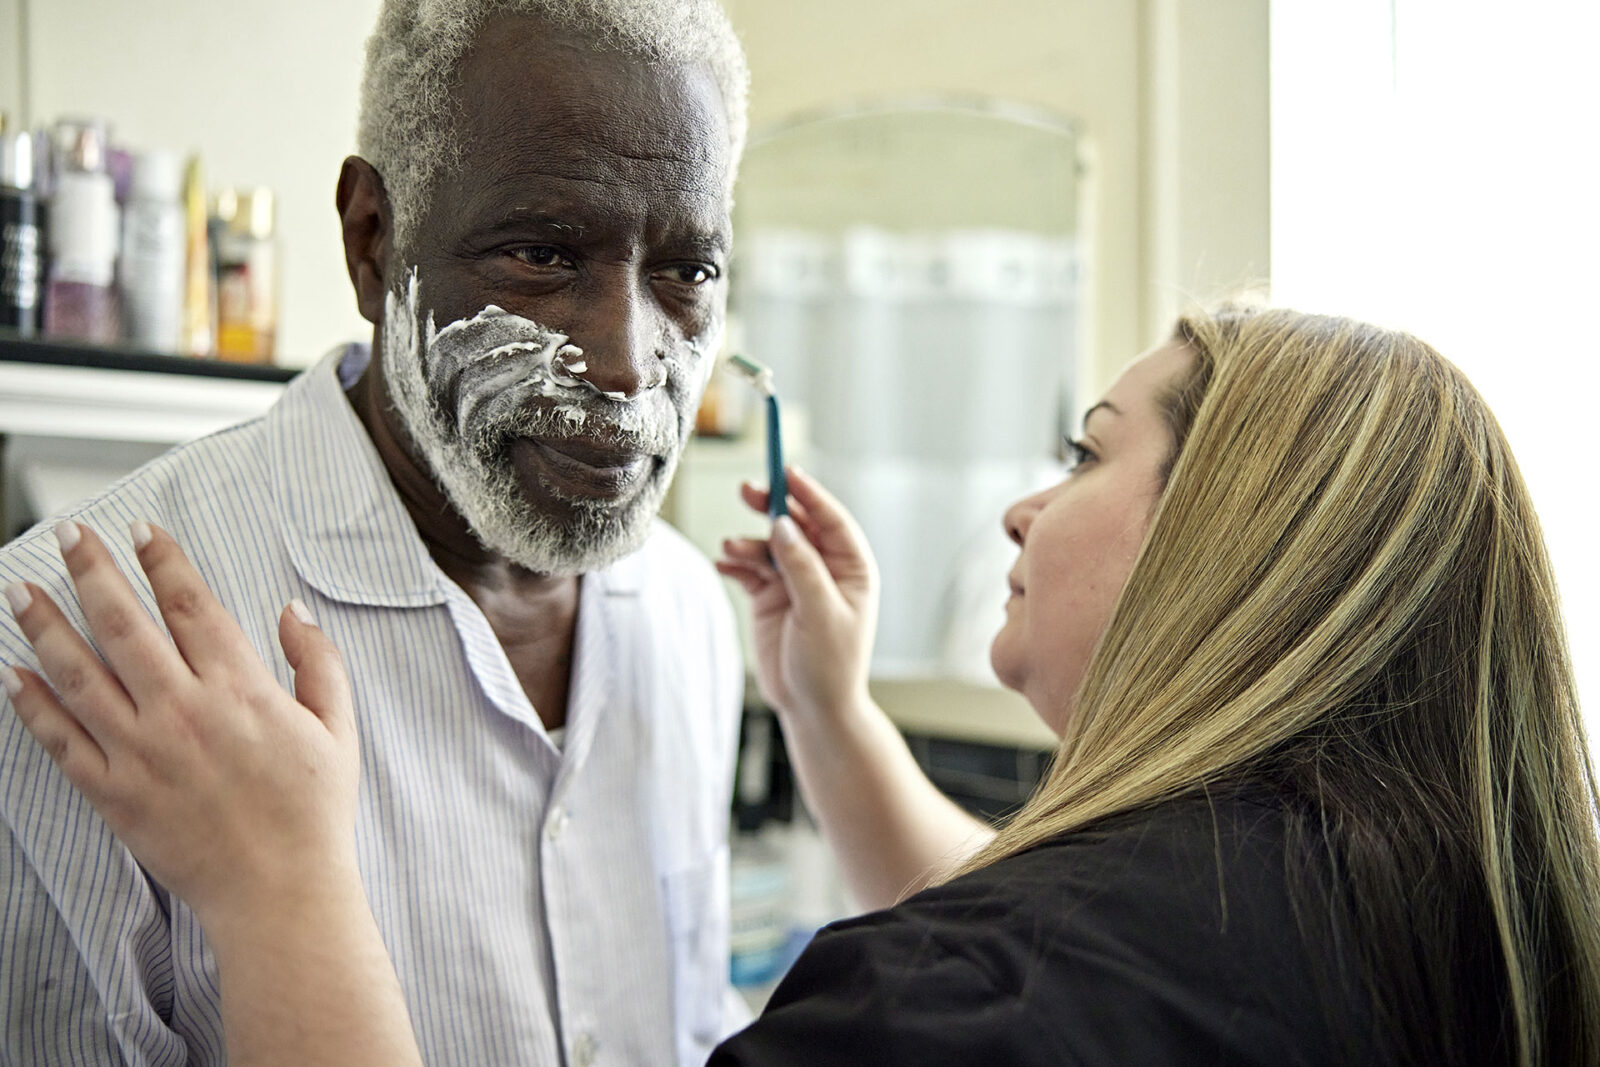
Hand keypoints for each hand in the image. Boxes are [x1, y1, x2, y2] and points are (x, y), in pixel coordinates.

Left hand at [2, 520, 359, 930]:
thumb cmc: (312, 812)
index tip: (142, 531)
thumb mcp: (337, 728)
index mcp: (240, 689)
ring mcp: (142, 752)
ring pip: (80, 673)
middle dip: (92, 571)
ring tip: (21, 591)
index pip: (191, 605)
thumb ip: (317, 663)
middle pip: (124, 624)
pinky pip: (61, 741)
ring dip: (46, 626)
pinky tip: (15, 676)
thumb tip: (292, 612)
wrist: (280, 890)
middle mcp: (183, 711)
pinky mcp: (115, 793)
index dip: (163, 560)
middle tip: (70, 537)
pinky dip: (33, 705)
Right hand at [715, 468, 878, 720]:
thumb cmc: (830, 665)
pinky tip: (723, 564)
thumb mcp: (820, 613)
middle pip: (797, 524)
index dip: (809, 494)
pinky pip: (750, 569)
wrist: (812, 708)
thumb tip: (784, 524)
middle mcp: (824, 569)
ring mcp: (795, 582)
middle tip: (748, 490)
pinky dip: (736, 564)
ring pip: (769, 545)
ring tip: (731, 548)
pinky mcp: (770, 597)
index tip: (785, 471)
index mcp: (851, 568)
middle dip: (772, 506)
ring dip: (749, 542)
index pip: (831, 519)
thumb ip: (802, 566)